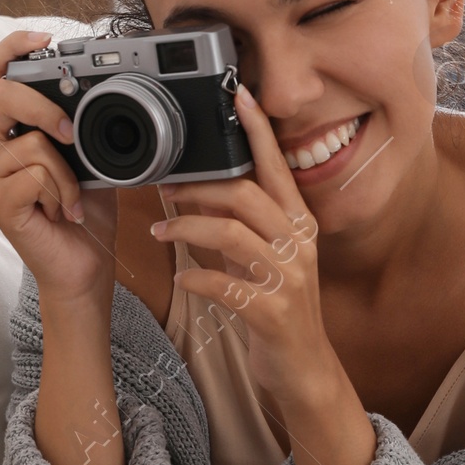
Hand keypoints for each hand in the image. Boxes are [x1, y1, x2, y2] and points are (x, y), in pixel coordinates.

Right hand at [0, 32, 117, 308]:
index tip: (46, 40)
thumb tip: (103, 92)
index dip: (13, 49)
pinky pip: (34, 177)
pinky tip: (64, 212)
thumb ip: (81, 123)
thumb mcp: (89, 155)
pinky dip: (62, 192)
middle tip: (70, 133)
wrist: (81, 265)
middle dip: (42, 106)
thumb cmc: (82, 210)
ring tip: (72, 197)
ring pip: (29, 143)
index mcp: (7, 130)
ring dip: (67, 172)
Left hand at [151, 85, 340, 412]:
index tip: (239, 95)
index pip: (278, 166)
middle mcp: (299, 245)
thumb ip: (244, 223)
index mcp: (299, 224)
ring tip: (160, 231)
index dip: (258, 130)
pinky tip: (179, 277)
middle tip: (166, 188)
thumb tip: (207, 187)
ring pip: (233, 234)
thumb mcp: (267, 257)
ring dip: (188, 227)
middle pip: (247, 195)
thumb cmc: (278, 310)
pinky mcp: (272, 313)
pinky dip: (196, 277)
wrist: (304, 369)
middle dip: (201, 186)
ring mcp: (289, 279)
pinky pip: (226, 285)